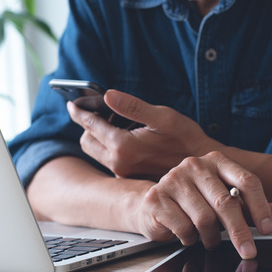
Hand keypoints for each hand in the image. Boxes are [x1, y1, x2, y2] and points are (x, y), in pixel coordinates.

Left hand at [68, 90, 220, 179]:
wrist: (200, 164)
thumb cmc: (185, 138)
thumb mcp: (162, 116)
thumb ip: (131, 106)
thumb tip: (107, 95)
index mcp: (124, 146)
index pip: (91, 126)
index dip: (79, 112)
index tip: (71, 104)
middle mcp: (119, 163)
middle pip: (87, 142)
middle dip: (86, 126)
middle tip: (96, 112)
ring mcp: (123, 172)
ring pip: (95, 152)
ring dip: (97, 137)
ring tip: (113, 123)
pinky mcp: (128, 176)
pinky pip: (108, 159)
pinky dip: (108, 146)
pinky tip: (124, 136)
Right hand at [130, 151, 271, 258]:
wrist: (153, 206)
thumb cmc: (193, 204)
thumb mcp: (226, 203)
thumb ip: (252, 207)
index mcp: (216, 161)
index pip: (246, 181)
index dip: (260, 207)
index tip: (267, 229)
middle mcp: (194, 165)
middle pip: (226, 202)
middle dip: (240, 232)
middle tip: (248, 251)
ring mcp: (172, 180)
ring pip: (204, 219)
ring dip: (211, 237)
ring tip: (209, 238)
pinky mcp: (156, 198)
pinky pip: (183, 228)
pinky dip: (190, 238)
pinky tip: (188, 235)